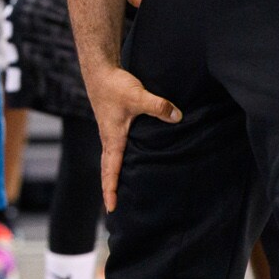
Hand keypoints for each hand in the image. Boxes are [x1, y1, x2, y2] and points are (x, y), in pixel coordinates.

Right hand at [88, 63, 179, 212]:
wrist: (100, 71)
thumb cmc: (115, 86)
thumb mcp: (138, 96)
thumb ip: (159, 106)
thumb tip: (178, 116)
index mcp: (112, 138)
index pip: (111, 170)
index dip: (110, 189)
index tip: (111, 207)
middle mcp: (109, 139)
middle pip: (107, 170)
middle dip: (110, 188)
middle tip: (113, 207)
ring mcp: (110, 133)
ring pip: (111, 160)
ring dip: (113, 175)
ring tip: (120, 190)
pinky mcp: (114, 125)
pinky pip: (115, 149)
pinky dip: (118, 161)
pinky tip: (129, 161)